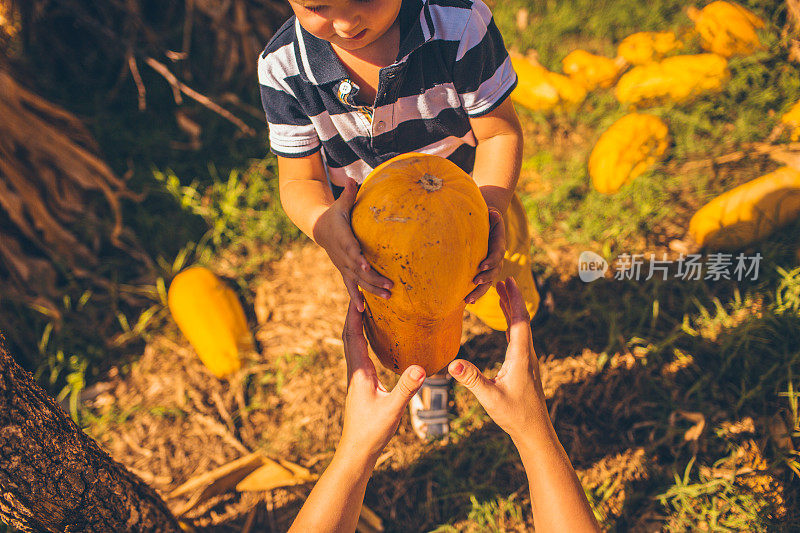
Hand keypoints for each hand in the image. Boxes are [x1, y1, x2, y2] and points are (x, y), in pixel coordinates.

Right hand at [315, 179, 392, 310]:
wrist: (319, 227)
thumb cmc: (335, 213)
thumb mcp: (340, 203)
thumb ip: (349, 194)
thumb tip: (354, 178)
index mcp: (342, 238)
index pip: (351, 249)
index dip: (359, 258)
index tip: (367, 265)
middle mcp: (342, 255)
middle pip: (358, 270)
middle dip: (374, 279)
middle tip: (391, 286)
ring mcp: (343, 265)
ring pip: (358, 281)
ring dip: (372, 289)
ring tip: (388, 296)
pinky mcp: (344, 271)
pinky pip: (351, 286)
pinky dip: (357, 298)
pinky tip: (363, 311)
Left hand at [339, 299, 425, 458]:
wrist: (357, 451)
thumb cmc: (372, 431)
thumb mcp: (393, 409)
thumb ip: (406, 388)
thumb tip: (421, 368)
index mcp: (359, 372)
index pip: (352, 336)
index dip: (354, 314)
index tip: (358, 294)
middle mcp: (355, 371)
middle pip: (349, 335)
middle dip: (353, 313)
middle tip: (361, 294)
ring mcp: (356, 378)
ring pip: (352, 344)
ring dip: (356, 325)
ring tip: (367, 309)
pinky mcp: (361, 384)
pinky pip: (359, 355)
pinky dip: (363, 340)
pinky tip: (374, 341)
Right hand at [449, 277, 546, 440]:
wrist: (534, 431)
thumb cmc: (514, 415)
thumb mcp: (489, 397)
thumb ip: (472, 379)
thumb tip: (453, 362)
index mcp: (520, 357)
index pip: (519, 322)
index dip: (514, 300)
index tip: (508, 282)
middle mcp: (527, 355)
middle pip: (522, 320)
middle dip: (513, 299)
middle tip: (503, 280)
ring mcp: (527, 361)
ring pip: (521, 329)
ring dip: (512, 310)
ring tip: (502, 295)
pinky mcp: (525, 367)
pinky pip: (519, 339)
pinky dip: (512, 325)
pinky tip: (506, 324)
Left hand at [465, 208, 504, 303]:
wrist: (487, 225)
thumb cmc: (487, 219)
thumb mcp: (491, 215)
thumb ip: (492, 216)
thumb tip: (492, 213)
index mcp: (498, 246)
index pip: (497, 255)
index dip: (490, 261)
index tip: (481, 266)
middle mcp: (496, 260)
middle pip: (493, 273)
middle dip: (485, 279)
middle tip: (474, 282)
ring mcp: (491, 268)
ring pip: (487, 283)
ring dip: (478, 292)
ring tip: (468, 300)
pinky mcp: (483, 273)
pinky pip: (481, 285)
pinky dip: (475, 294)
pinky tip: (467, 302)